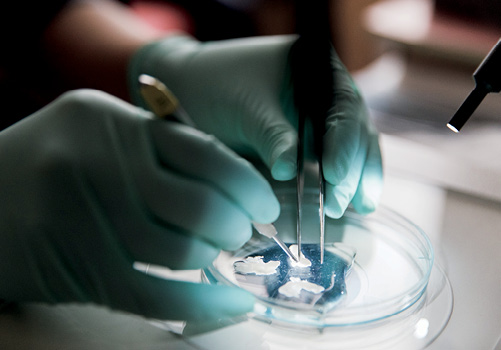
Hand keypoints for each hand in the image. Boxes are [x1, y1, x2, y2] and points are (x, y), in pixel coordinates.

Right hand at [0, 89, 278, 320]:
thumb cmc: (49, 162)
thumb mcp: (99, 131)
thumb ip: (159, 148)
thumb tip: (233, 185)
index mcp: (111, 121)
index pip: (205, 153)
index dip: (249, 186)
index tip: (266, 206)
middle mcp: (95, 162)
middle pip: (201, 206)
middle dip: (237, 227)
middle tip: (240, 232)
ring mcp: (81, 217)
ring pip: (182, 252)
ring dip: (215, 259)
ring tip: (216, 254)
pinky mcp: (75, 268)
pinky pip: (156, 295)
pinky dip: (204, 305)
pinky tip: (228, 302)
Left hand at [129, 35, 381, 217]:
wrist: (190, 94)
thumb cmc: (215, 88)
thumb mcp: (245, 108)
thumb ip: (273, 135)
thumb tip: (290, 171)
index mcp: (316, 70)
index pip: (343, 106)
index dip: (344, 142)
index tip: (335, 174)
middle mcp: (326, 95)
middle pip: (354, 132)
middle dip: (352, 169)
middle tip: (337, 203)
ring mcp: (319, 121)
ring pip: (352, 150)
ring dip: (356, 181)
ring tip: (356, 210)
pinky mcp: (308, 147)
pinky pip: (331, 165)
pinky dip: (340, 185)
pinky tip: (347, 206)